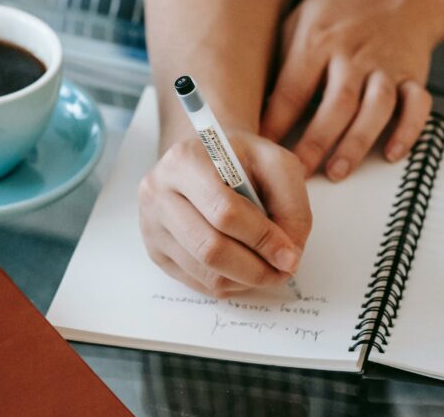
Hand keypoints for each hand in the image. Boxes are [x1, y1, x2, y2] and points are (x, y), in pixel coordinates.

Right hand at [138, 130, 311, 296]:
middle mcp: (158, 191)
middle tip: (283, 271)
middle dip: (255, 268)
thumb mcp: (278, 165)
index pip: (225, 213)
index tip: (290, 256)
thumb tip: (287, 258)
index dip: (262, 239)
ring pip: (204, 272)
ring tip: (269, 269)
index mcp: (185, 160)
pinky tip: (244, 268)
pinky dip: (229, 283)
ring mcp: (151, 224)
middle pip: (209, 248)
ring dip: (245, 280)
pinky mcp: (155, 250)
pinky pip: (196, 282)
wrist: (208, 159)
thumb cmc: (243, 161)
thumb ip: (292, 207)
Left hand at [261, 0, 443, 179]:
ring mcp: (386, 66)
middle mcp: (353, 55)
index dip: (275, 122)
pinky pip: (416, 105)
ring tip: (337, 171)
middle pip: (335, 103)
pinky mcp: (414, 75)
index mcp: (318, 41)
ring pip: (375, 108)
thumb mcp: (301, 20)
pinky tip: (393, 153)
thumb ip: (280, 60)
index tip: (260, 149)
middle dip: (315, 142)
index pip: (292, 89)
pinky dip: (408, 130)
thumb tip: (252, 103)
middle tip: (296, 173)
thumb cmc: (345, 7)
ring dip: (356, 142)